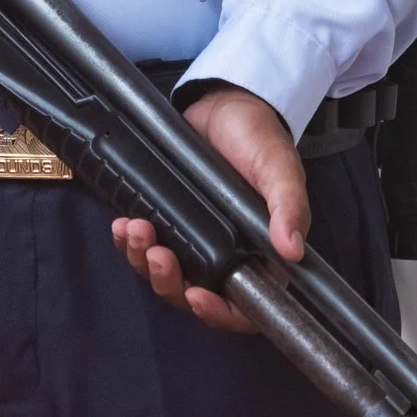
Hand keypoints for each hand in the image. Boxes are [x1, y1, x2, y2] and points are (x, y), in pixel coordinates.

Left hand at [112, 85, 308, 330]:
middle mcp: (226, 255)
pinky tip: (123, 224)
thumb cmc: (258, 136)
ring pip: (164, 275)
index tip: (198, 297)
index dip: (220, 313)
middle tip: (157, 254)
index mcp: (260, 254)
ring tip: (135, 230)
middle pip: (194, 295)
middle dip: (169, 283)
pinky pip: (145, 247)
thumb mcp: (278, 167)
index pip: (243, 307)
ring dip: (144, 262)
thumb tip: (293, 250)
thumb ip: (288, 205)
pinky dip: (130, 242)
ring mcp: (194, 240)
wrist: (223, 103)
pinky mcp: (169, 221)